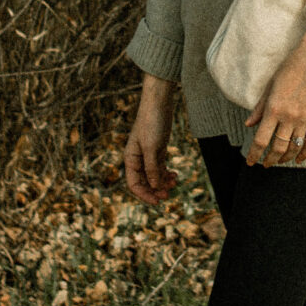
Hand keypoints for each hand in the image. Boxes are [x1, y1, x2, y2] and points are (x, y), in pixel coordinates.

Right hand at [125, 76, 179, 204]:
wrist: (159, 103)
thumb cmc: (152, 123)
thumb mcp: (152, 148)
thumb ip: (152, 168)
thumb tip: (155, 187)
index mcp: (131, 159)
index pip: (134, 184)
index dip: (144, 194)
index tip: (157, 201)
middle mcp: (138, 159)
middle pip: (144, 182)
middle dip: (156, 190)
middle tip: (169, 195)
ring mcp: (148, 155)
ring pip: (154, 176)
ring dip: (163, 182)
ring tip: (174, 182)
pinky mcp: (158, 150)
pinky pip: (161, 167)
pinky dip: (167, 173)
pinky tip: (175, 175)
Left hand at [244, 15, 305, 167]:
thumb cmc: (289, 69)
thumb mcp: (270, 86)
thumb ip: (259, 108)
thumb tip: (248, 125)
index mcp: (274, 109)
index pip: (261, 140)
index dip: (254, 154)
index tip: (250, 162)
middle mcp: (289, 117)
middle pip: (277, 148)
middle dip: (270, 160)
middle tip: (265, 164)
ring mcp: (305, 119)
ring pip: (294, 148)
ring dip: (285, 158)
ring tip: (280, 161)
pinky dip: (305, 154)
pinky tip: (298, 159)